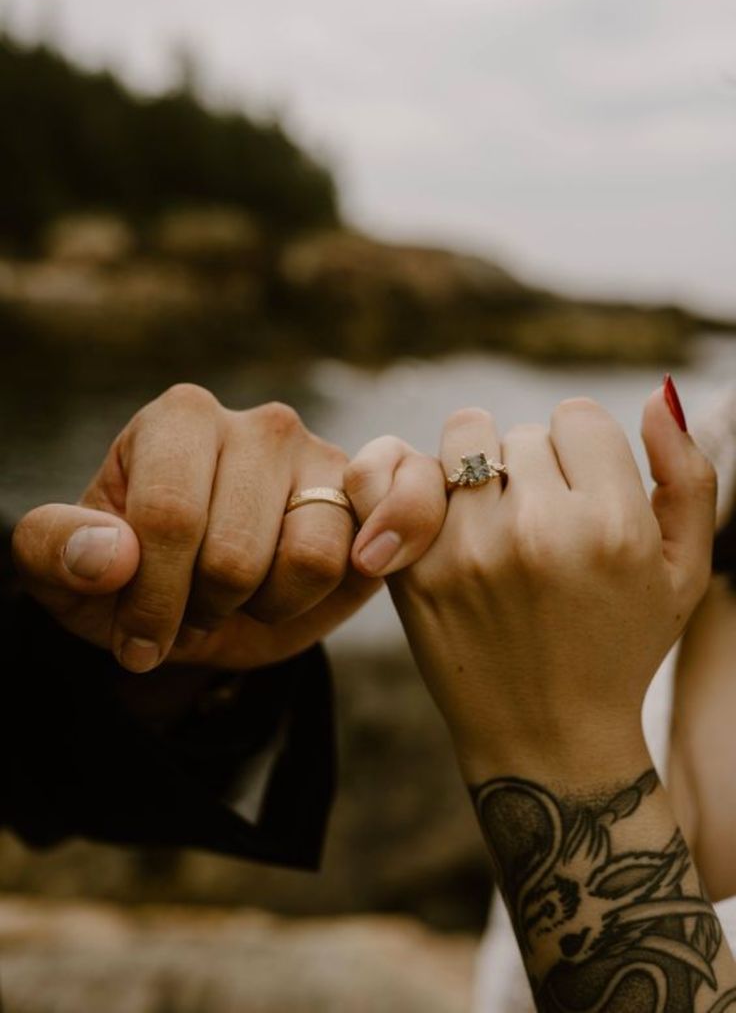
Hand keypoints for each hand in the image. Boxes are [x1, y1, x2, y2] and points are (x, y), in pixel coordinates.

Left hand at [11, 386, 438, 674]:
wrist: (199, 600)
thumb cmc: (130, 575)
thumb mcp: (65, 572)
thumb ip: (55, 551)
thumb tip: (108, 557)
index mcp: (179, 419)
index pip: (168, 519)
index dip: (151, 601)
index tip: (136, 643)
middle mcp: (259, 424)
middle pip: (234, 553)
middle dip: (206, 609)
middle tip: (193, 610)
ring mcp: (324, 457)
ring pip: (308, 559)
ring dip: (269, 606)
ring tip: (245, 595)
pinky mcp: (376, 498)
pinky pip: (394, 530)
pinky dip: (381, 552)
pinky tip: (357, 563)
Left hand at [347, 385, 716, 783]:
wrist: (546, 739)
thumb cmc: (620, 647)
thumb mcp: (683, 572)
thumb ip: (689, 476)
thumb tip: (660, 391)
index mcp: (612, 526)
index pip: (579, 417)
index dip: (582, 454)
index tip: (582, 498)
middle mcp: (537, 531)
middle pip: (520, 432)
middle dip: (533, 471)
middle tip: (540, 530)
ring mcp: (469, 549)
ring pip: (463, 438)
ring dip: (476, 470)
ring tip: (492, 520)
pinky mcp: (413, 569)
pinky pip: (392, 469)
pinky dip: (404, 477)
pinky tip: (425, 508)